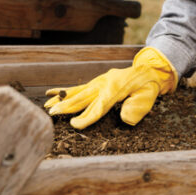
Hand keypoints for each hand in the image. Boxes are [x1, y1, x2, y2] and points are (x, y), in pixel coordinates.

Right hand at [44, 47, 176, 128]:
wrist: (147, 70)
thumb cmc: (147, 87)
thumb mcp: (148, 97)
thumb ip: (137, 108)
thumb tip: (125, 119)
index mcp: (115, 89)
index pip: (98, 107)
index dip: (85, 117)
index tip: (74, 125)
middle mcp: (103, 85)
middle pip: (82, 99)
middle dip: (66, 107)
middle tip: (52, 113)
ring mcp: (98, 82)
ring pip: (76, 93)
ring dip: (61, 99)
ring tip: (47, 106)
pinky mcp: (96, 82)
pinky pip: (78, 87)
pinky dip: (64, 91)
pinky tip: (50, 93)